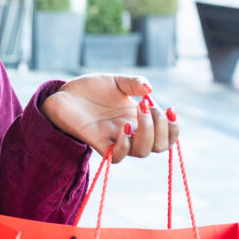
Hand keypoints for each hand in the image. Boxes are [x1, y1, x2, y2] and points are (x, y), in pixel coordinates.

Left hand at [39, 74, 178, 163]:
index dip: (174, 128)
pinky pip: (117, 157)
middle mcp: (131, 132)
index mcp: (140, 120)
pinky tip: (123, 127)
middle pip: (159, 146)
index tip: (170, 109)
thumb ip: (134, 83)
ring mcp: (115, 138)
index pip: (166, 136)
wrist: (65, 93)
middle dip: (161, 128)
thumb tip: (150, 89)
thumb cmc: (91, 89)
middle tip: (148, 106)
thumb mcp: (116, 82)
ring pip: (141, 152)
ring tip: (137, 113)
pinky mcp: (98, 142)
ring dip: (146, 133)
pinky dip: (124, 145)